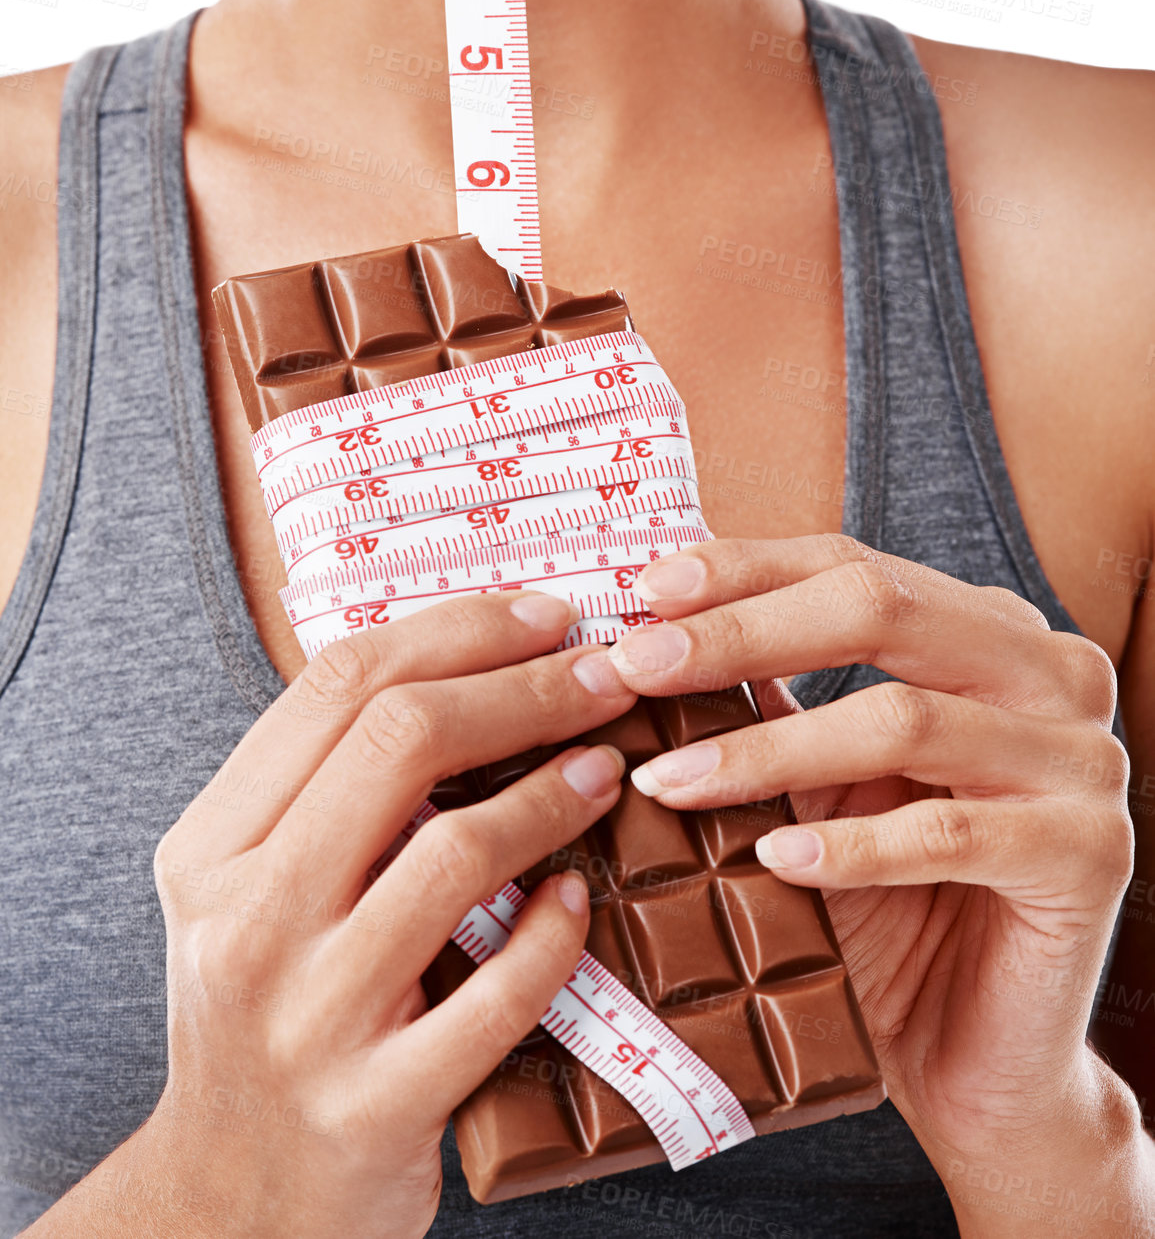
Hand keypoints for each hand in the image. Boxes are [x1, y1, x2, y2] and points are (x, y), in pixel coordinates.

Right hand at [33, 591, 635, 1238]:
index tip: (548, 618)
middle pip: (399, 740)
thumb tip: (474, 664)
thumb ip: (330, 790)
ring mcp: (311, 1016)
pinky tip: (580, 900)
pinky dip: (553, 935)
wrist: (231, 1203)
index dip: (460, 632)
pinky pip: (496, 996)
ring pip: (452, 854)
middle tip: (605, 675)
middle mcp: (247, 918)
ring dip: (550, 792)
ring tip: (606, 766)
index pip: (339, 684)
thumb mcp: (254, 889)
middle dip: (523, 688)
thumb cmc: (268, 1012)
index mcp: (213, 845)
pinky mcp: (377, 1106)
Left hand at [602, 536, 1135, 1177]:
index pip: (853, 566)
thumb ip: (770, 701)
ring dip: (769, 752)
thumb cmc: (884, 907)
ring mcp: (1084, 760)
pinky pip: (947, 833)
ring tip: (670, 781)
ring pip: (903, 722)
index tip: (644, 589)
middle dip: (742, 633)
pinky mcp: (1089, 855)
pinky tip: (771, 859)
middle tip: (636, 666)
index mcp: (988, 630)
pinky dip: (849, 847)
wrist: (972, 1057)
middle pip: (880, 611)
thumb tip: (651, 632)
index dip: (744, 570)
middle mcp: (1049, 673)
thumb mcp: (819, 784)